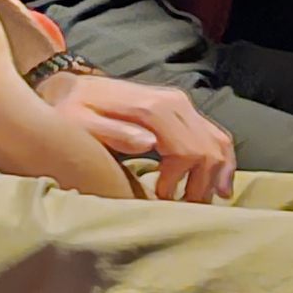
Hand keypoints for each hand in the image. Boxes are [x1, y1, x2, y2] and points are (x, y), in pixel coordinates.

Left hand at [36, 70, 234, 200]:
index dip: (178, 180)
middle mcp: (174, 102)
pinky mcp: (180, 107)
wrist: (71, 86)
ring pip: (216, 140)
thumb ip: (113, 133)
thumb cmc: (71, 110)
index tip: (162, 197)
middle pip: (206, 148)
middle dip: (201, 182)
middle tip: (187, 207)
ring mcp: (180, 103)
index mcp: (152, 109)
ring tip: (211, 200)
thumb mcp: (79, 123)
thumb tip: (149, 144)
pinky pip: (213, 133)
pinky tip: (219, 182)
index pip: (185, 150)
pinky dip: (221, 158)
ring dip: (217, 172)